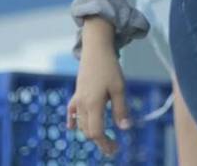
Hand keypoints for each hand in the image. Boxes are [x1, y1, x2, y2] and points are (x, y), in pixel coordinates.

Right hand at [67, 29, 130, 156]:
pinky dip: (73, 120)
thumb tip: (125, 128)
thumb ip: (121, 109)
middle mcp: (82, 104)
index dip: (105, 143)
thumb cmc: (110, 67)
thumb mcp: (119, 88)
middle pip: (88, 130)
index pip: (96, 132)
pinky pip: (72, 111)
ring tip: (103, 138)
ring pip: (81, 123)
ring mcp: (78, 98)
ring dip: (90, 132)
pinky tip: (72, 126)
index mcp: (93, 105)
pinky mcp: (77, 92)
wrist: (95, 48)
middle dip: (99, 141)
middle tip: (113, 146)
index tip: (116, 149)